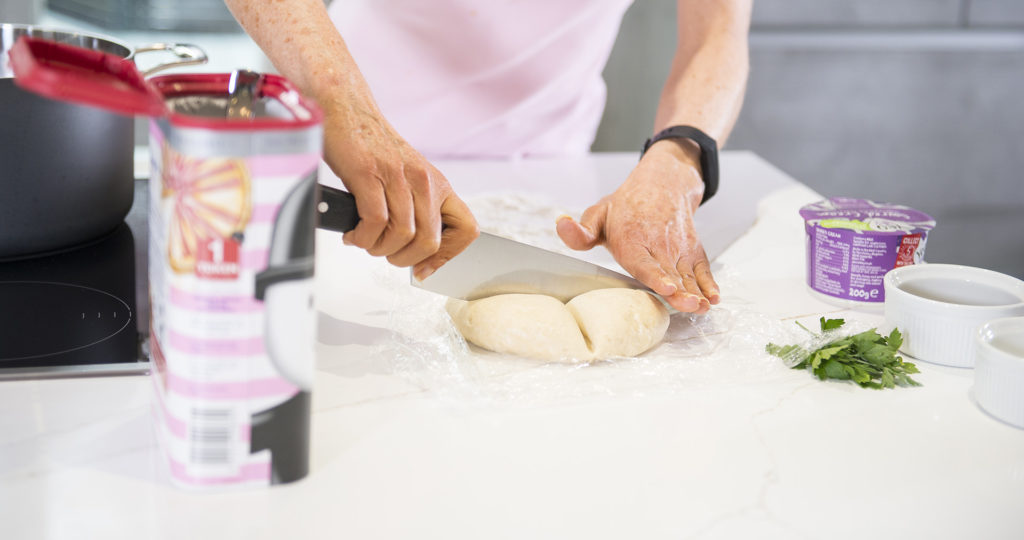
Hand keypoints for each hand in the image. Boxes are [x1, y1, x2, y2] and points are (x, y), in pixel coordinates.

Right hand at [321, 103, 477, 279]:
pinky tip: (353, 233)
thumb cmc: (372, 148)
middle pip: (430, 241)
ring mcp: (397, 176)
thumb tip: (414, 251)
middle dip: (404, 259)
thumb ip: (415, 209)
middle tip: (385, 254)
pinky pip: (375, 221)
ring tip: (365, 241)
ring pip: (403, 234)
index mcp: (438, 184)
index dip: (448, 256)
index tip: (425, 268)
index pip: (467, 229)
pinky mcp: (368, 173)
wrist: (346, 110)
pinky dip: (362, 237)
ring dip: (380, 249)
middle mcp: (424, 180)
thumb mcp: (407, 178)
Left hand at [556, 141, 718, 312]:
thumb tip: (561, 225)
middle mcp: (658, 244)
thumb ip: (581, 230)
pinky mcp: (693, 250)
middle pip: (668, 272)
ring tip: (702, 306)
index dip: (655, 275)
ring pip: (687, 273)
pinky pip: (702, 268)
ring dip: (697, 291)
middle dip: (680, 291)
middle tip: (688, 304)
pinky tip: (713, 297)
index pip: (643, 261)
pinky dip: (709, 283)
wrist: (662, 184)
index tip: (666, 287)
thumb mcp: (598, 213)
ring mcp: (678, 248)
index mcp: (631, 237)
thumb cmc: (626, 207)